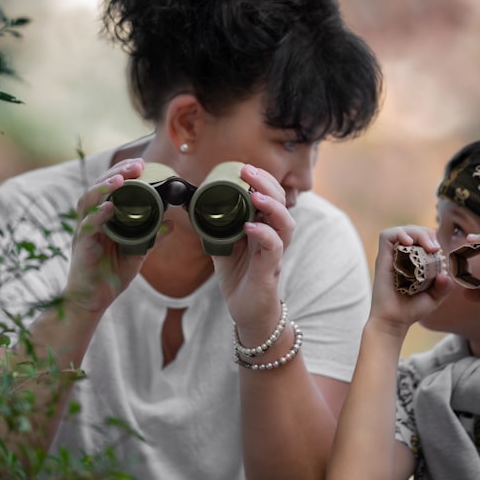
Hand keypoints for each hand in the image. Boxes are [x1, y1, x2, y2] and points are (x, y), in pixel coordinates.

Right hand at [64, 158, 148, 312]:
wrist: (92, 302)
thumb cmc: (110, 275)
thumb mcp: (136, 253)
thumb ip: (151, 237)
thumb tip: (171, 223)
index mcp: (103, 218)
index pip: (109, 188)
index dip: (123, 173)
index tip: (141, 164)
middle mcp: (90, 220)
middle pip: (98, 188)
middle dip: (116, 173)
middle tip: (136, 165)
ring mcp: (83, 231)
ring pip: (87, 201)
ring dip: (104, 188)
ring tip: (121, 179)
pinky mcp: (81, 246)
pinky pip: (87, 227)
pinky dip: (98, 216)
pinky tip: (109, 208)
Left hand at [214, 164, 293, 330]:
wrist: (247, 311)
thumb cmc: (239, 276)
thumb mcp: (223, 245)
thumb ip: (215, 226)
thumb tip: (194, 205)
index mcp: (264, 226)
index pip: (271, 196)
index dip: (261, 180)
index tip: (244, 168)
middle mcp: (274, 236)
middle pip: (282, 203)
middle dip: (266, 184)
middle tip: (248, 172)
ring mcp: (275, 253)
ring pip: (285, 224)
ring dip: (272, 206)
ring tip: (256, 195)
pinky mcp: (271, 270)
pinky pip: (274, 248)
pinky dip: (264, 234)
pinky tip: (250, 227)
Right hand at [371, 226, 450, 334]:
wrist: (394, 321)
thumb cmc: (411, 310)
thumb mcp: (435, 297)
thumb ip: (445, 286)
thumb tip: (445, 274)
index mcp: (413, 261)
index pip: (422, 238)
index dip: (432, 239)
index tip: (440, 252)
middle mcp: (400, 256)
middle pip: (413, 231)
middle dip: (427, 234)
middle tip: (435, 248)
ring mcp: (391, 256)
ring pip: (402, 230)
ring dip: (417, 233)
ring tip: (427, 247)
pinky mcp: (382, 258)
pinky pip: (387, 236)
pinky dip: (400, 233)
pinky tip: (409, 243)